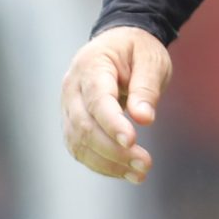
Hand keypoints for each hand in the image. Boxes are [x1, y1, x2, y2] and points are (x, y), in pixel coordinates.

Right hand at [60, 26, 172, 185]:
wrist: (118, 45)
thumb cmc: (137, 51)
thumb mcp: (151, 60)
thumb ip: (146, 88)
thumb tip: (143, 119)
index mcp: (91, 64)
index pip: (96, 98)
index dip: (112, 123)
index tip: (132, 141)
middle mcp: (72, 86)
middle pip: (84, 125)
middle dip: (113, 150)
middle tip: (146, 164)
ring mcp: (68, 106)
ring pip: (78, 142)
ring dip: (108, 163)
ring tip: (140, 173)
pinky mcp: (72, 122)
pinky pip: (80, 149)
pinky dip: (101, 165)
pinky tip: (126, 172)